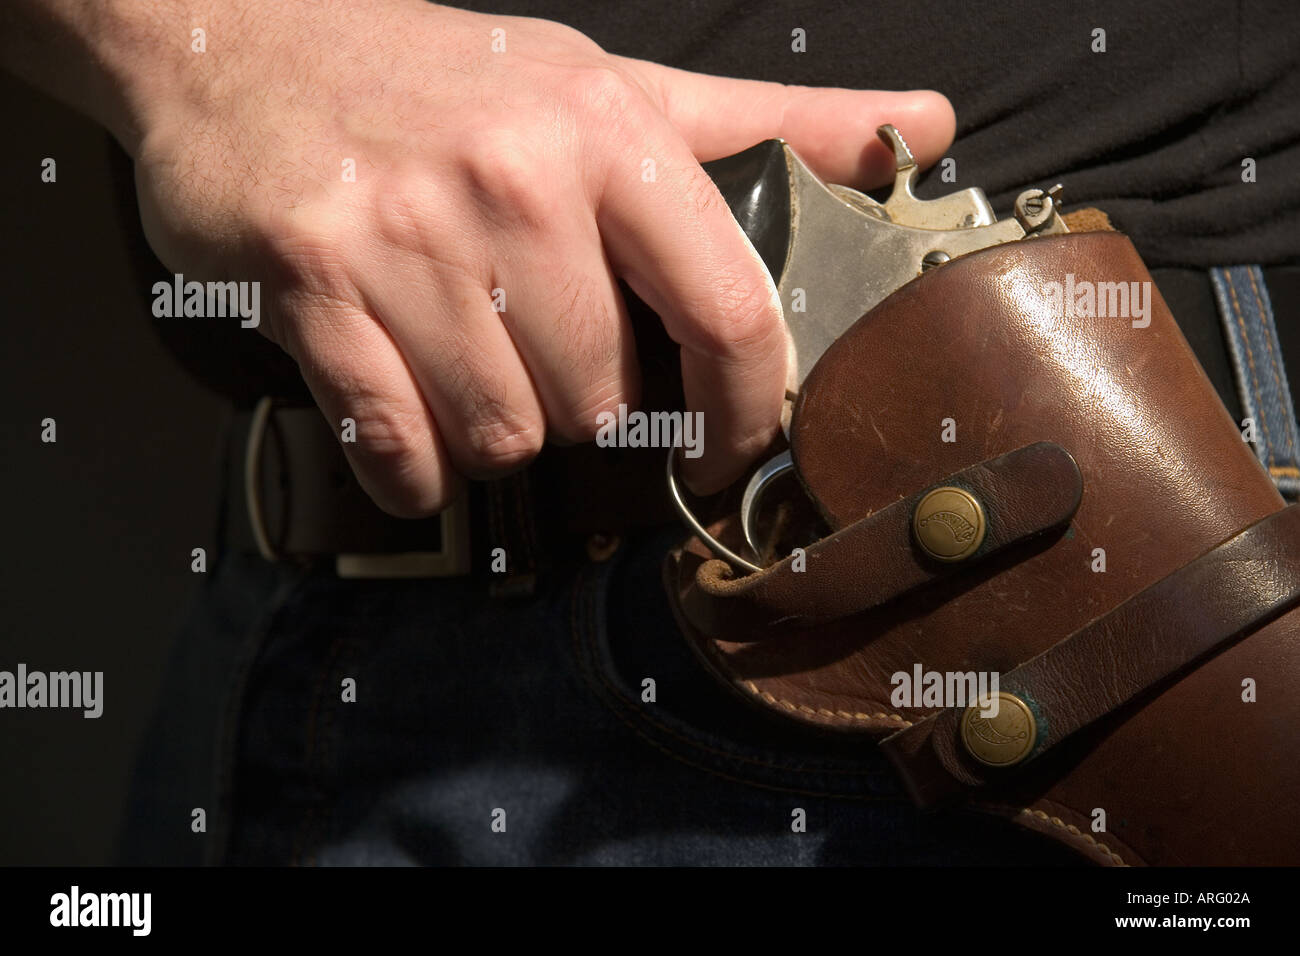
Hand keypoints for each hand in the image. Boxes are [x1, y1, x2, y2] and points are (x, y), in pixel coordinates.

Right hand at [17, 0, 954, 514]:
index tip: (732, 447)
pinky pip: (395, 444)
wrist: (242, 35)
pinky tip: (407, 424)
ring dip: (496, 429)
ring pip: (504, 433)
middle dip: (586, 407)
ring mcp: (404, 239)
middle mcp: (512, 185)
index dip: (748, 410)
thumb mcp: (615, 84)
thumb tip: (920, 128)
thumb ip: (771, 125)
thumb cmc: (450, 77)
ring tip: (473, 370)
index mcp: (607, 136)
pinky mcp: (310, 287)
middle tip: (547, 357)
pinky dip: (409, 465)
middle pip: (602, 399)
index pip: (727, 311)